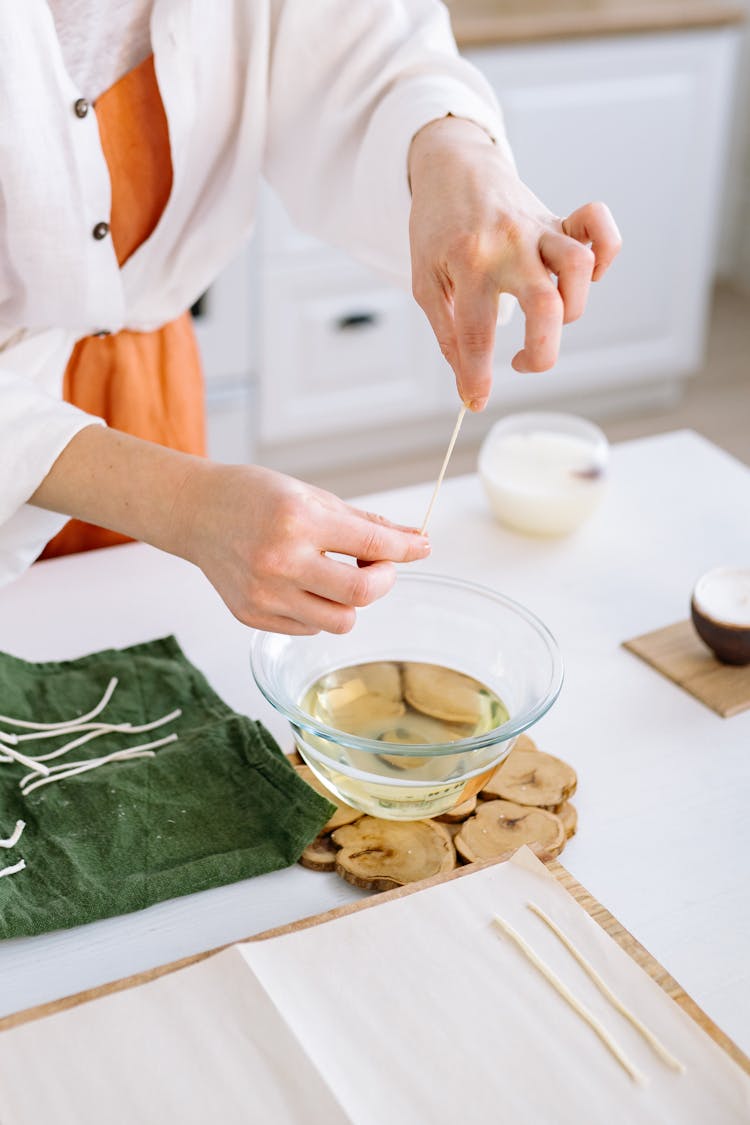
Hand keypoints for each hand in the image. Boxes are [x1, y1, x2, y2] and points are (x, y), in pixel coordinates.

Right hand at [176, 462, 430, 633]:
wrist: (196, 513)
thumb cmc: (255, 497)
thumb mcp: (312, 495)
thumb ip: (364, 522)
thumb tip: (414, 540)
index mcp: (298, 520)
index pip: (371, 543)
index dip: (405, 549)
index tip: (421, 548)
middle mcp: (280, 560)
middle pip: (360, 595)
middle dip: (383, 581)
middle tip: (378, 566)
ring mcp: (263, 594)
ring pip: (339, 622)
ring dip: (351, 603)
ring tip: (338, 577)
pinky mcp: (251, 616)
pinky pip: (309, 629)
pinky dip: (319, 611)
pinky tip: (303, 585)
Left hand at [408, 117, 621, 408]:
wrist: (452, 165)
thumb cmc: (437, 229)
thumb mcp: (425, 282)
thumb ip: (448, 333)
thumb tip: (466, 384)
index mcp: (467, 262)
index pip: (476, 332)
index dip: (477, 376)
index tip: (476, 400)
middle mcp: (508, 244)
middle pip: (546, 305)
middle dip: (542, 354)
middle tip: (521, 363)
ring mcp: (538, 229)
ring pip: (579, 268)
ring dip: (571, 308)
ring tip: (546, 318)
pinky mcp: (559, 220)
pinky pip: (600, 228)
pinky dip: (604, 253)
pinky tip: (586, 277)